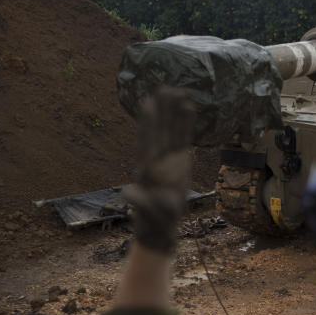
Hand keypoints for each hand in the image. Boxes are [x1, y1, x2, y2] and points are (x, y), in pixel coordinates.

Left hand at [123, 88, 194, 254]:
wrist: (161, 227)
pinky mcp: (180, 162)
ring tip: (176, 90)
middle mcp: (157, 159)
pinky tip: (188, 108)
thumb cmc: (153, 221)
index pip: (148, 141)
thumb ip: (139, 201)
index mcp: (148, 168)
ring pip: (172, 130)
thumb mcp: (146, 212)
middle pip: (160, 129)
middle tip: (162, 87)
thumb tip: (127, 192)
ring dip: (173, 111)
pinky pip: (184, 138)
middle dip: (162, 109)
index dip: (148, 123)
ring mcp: (169, 159)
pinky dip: (185, 124)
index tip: (147, 103)